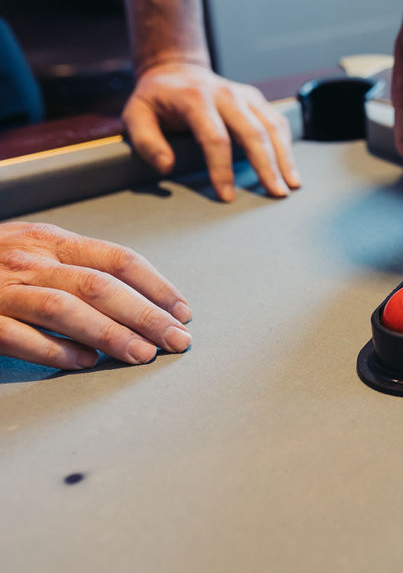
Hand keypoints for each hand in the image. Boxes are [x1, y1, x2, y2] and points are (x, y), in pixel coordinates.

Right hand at [0, 222, 191, 369]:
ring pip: (66, 309)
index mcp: (51, 239)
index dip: (157, 285)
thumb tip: (140, 297)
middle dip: (146, 314)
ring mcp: (1, 288)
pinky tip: (84, 364)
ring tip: (142, 354)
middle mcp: (29, 259)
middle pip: (101, 286)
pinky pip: (18, 336)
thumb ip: (77, 265)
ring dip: (110, 334)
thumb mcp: (34, 248)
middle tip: (177, 339)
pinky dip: (55, 350)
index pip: (118, 259)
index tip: (183, 310)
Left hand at [123, 61, 301, 201]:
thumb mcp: (135, 115)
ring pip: (271, 127)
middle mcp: (225, 94)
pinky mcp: (256, 99)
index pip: (215, 137)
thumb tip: (166, 166)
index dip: (222, 169)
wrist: (175, 69)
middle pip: (252, 133)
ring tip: (291, 185)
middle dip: (266, 166)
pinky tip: (290, 167)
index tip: (227, 195)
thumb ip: (146, 141)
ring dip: (284, 157)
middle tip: (275, 194)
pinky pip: (277, 122)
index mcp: (195, 98)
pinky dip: (287, 145)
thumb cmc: (156, 99)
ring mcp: (244, 95)